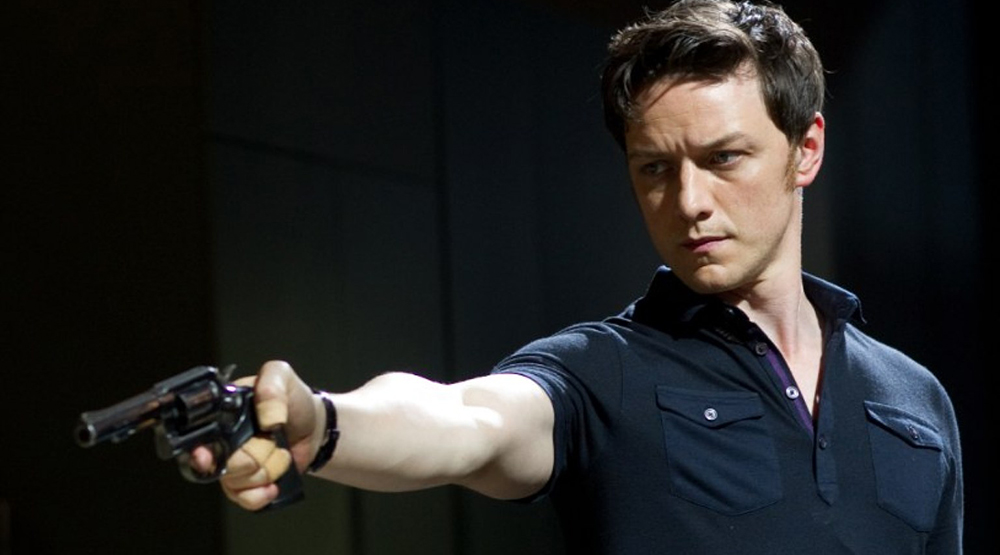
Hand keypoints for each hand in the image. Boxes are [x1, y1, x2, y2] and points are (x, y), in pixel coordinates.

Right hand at [190, 360, 324, 509]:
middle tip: (271, 441)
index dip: (202, 451)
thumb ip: (271, 386)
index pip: (197, 438)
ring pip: (234, 483)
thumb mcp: (282, 377)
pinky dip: (259, 495)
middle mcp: (220, 441)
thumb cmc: (294, 400)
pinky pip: (243, 499)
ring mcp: (232, 465)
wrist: (316, 427)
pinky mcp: (247, 484)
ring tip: (278, 453)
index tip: (207, 456)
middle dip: (253, 457)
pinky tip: (272, 485)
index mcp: (220, 414)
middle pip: (221, 465)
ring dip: (264, 471)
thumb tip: (266, 420)